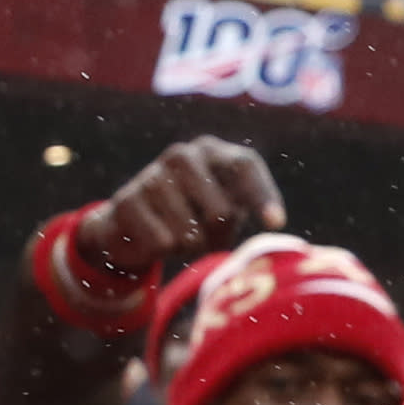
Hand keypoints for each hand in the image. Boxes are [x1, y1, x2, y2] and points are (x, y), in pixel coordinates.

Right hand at [71, 138, 283, 299]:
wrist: (132, 224)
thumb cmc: (193, 216)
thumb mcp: (224, 210)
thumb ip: (241, 210)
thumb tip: (272, 224)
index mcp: (213, 152)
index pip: (245, 167)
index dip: (262, 195)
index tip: (275, 223)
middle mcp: (183, 156)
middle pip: (220, 212)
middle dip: (217, 237)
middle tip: (205, 235)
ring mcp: (153, 175)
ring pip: (190, 234)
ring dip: (189, 247)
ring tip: (179, 236)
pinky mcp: (128, 200)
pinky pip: (162, 242)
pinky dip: (165, 251)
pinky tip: (156, 239)